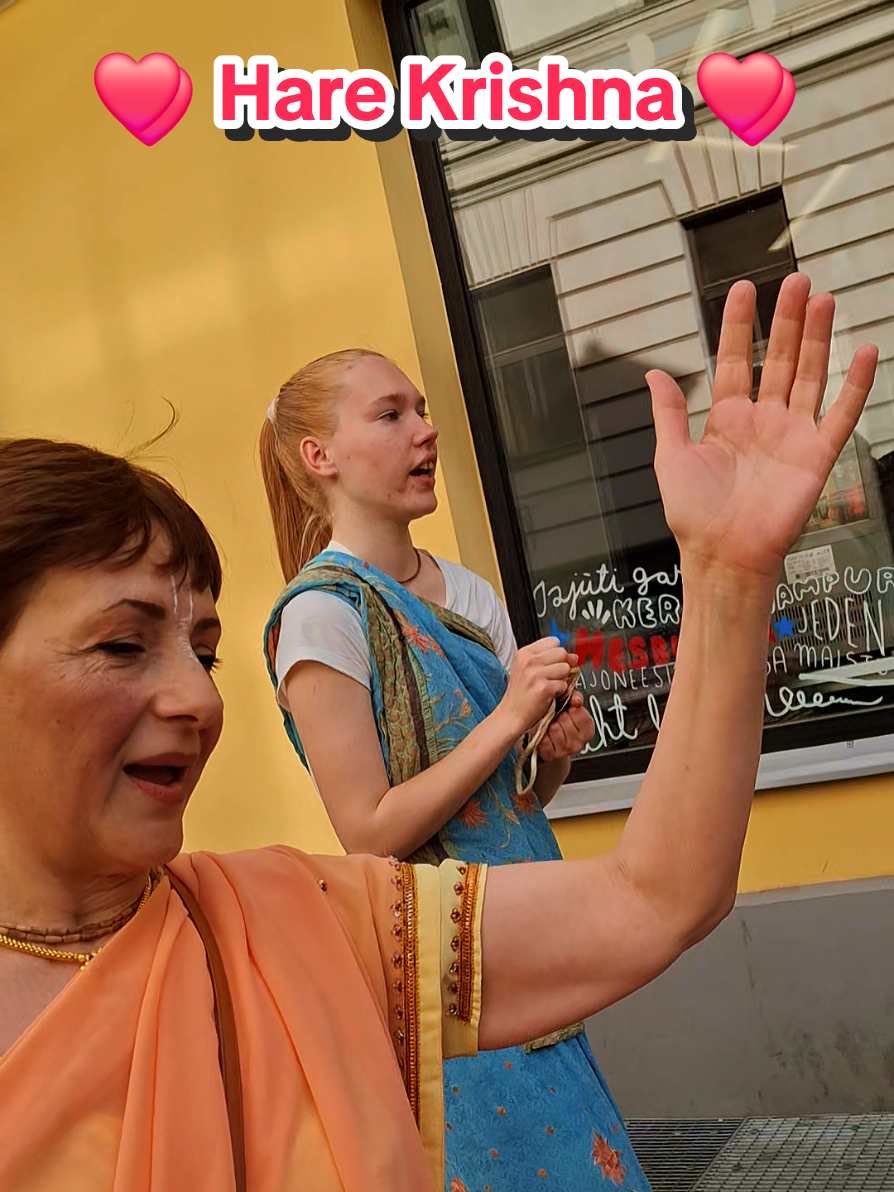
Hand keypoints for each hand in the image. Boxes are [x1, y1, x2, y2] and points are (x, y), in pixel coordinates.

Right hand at [501, 638, 575, 737]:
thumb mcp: (529, 670)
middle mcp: (529, 661)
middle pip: (562, 652)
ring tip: (549, 686)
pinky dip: (560, 692)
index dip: (556, 654)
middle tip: (550, 677)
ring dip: (562, 679)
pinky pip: (564, 684)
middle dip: (561, 665)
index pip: (553, 641)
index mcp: (524, 653)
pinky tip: (548, 695)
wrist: (511, 714)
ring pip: (565, 668)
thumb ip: (550, 659)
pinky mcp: (544, 688)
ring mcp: (536, 674)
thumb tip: (574, 656)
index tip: (550, 665)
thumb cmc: (521, 693)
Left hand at [537, 691, 594, 762]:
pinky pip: (544, 740)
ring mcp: (565, 751)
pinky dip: (542, 735)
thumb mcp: (571, 709)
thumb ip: (576, 698)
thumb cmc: (561, 723)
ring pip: (554, 729)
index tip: (568, 709)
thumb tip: (576, 698)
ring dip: (549, 725)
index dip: (573, 710)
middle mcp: (579, 743)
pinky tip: (544, 734)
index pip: (583, 717)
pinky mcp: (550, 756)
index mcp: (587, 731)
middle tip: (557, 718)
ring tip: (550, 726)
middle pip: (566, 720)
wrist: (550, 745)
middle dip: (559, 716)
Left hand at [646, 274, 877, 582]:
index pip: (736, 359)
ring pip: (809, 375)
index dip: (739, 325)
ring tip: (822, 299)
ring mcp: (792, 435)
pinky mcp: (816, 456)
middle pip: (779, 358)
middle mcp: (762, 421)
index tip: (743, 288)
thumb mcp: (671, 457)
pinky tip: (864, 350)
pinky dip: (855, 384)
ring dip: (818, 338)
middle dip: (787, 319)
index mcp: (726, 419)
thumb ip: (669, 414)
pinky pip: (842, 414)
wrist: (723, 556)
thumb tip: (654, 374)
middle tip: (796, 280)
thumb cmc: (694, 516)